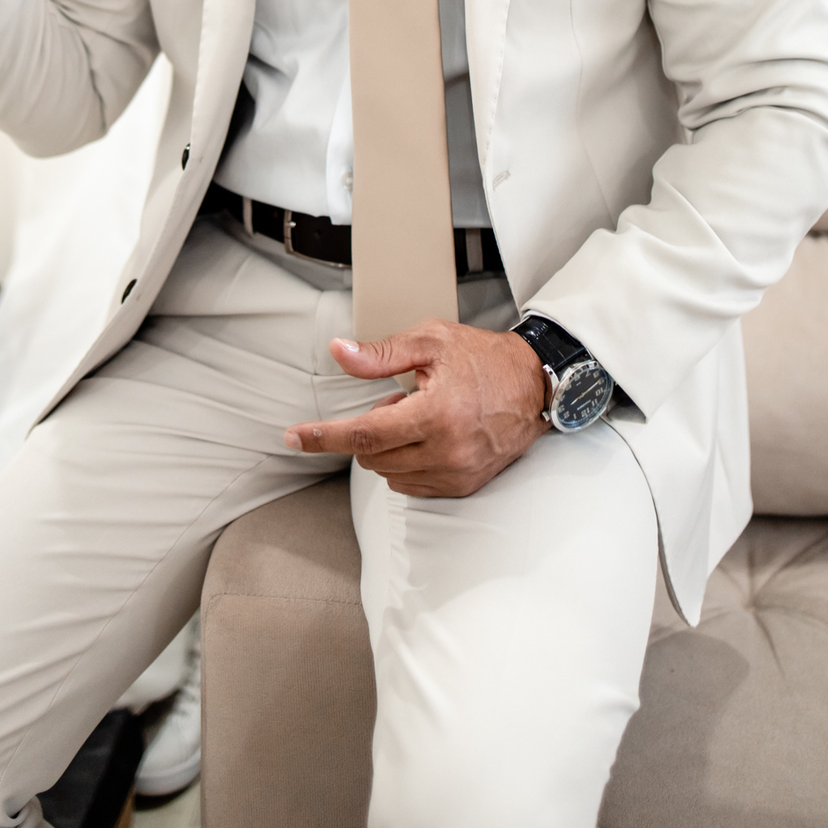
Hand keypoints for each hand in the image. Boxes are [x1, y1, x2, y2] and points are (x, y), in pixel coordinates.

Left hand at [284, 319, 549, 496]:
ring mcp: (457, 474)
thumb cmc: (484, 359)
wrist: (534, 384)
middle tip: (400, 401)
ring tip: (421, 416)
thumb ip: (380, 355)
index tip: (293, 438)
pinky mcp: (465, 486)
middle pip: (373, 456)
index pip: (363, 434)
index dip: (323, 437)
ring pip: (390, 474)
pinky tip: (429, 436)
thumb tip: (340, 353)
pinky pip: (412, 486)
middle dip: (372, 429)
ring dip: (389, 447)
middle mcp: (447, 452)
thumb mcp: (430, 341)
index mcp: (435, 415)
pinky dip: (407, 463)